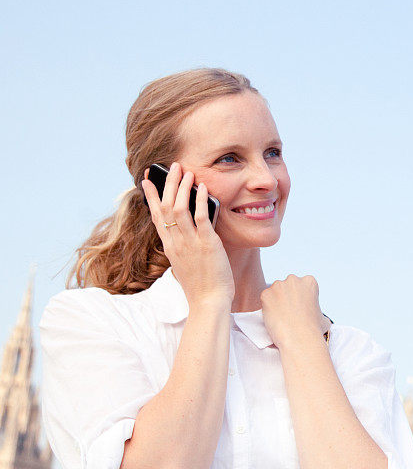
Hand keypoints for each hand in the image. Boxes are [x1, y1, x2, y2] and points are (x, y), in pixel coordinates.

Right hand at [142, 162, 234, 309]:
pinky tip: (203, 188)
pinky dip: (201, 201)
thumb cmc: (200, 285)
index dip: (152, 196)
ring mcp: (190, 243)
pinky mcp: (207, 244)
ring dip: (183, 188)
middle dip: (169, 184)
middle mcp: (176, 242)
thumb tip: (185, 232)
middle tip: (173, 166)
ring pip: (181, 209)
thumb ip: (182, 247)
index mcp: (169, 247)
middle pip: (166, 207)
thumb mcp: (184, 263)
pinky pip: (201, 218)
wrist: (209, 302)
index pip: (156, 216)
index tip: (147, 180)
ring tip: (187, 171)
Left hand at [260, 275, 330, 349]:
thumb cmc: (314, 330)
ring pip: (274, 292)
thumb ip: (317, 310)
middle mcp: (294, 279)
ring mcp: (278, 285)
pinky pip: (265, 299)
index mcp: (309, 281)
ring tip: (280, 317)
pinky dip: (267, 308)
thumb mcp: (323, 315)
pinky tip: (274, 318)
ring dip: (275, 301)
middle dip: (286, 296)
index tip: (298, 308)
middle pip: (286, 286)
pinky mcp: (266, 294)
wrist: (299, 339)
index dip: (299, 297)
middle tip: (287, 312)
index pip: (301, 285)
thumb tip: (318, 317)